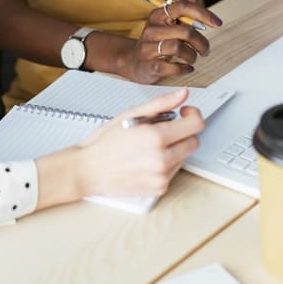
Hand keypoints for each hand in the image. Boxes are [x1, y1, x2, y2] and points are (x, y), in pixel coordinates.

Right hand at [76, 88, 204, 197]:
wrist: (87, 170)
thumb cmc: (104, 143)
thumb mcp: (130, 115)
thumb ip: (160, 104)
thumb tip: (182, 94)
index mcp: (155, 137)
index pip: (195, 125)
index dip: (193, 115)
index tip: (184, 113)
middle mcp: (161, 159)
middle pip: (194, 142)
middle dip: (183, 132)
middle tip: (164, 129)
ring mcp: (161, 177)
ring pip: (184, 157)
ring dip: (174, 149)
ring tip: (149, 146)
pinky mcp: (159, 189)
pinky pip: (174, 172)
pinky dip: (166, 164)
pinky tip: (147, 159)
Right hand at [126, 0, 221, 83]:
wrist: (134, 61)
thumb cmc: (157, 40)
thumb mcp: (168, 22)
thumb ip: (182, 5)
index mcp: (158, 15)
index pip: (182, 7)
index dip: (203, 13)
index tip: (218, 23)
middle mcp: (152, 29)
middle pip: (185, 31)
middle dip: (201, 42)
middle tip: (205, 50)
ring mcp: (148, 48)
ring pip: (178, 48)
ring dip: (192, 56)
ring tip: (192, 58)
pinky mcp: (148, 65)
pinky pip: (170, 67)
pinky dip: (183, 69)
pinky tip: (187, 68)